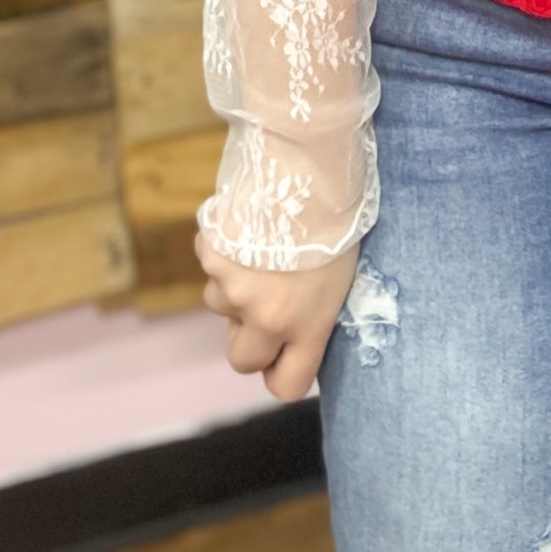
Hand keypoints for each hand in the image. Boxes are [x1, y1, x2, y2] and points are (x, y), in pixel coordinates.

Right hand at [196, 230, 359, 400]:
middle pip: (242, 360)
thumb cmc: (338, 216)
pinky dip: (222, 250)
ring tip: (264, 246)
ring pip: (221, 304)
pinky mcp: (210, 257)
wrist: (309, 165)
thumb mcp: (340, 274)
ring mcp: (234, 289)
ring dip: (235, 285)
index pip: (286, 386)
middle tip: (264, 303)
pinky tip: (247, 222)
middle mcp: (267, 318)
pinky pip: (211, 263)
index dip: (281, 372)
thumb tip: (295, 324)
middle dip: (248, 338)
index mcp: (309, 325)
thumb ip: (312, 309)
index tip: (283, 356)